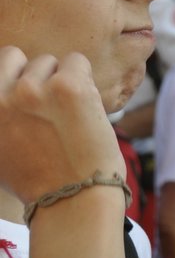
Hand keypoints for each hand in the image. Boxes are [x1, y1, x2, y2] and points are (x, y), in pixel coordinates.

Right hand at [0, 48, 123, 204]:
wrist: (71, 198)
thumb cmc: (37, 180)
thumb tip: (4, 100)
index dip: (16, 76)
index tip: (29, 94)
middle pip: (20, 58)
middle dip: (36, 76)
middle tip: (51, 106)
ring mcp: (30, 89)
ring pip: (50, 62)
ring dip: (61, 80)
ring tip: (67, 113)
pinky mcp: (67, 86)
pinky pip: (77, 61)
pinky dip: (84, 78)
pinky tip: (84, 105)